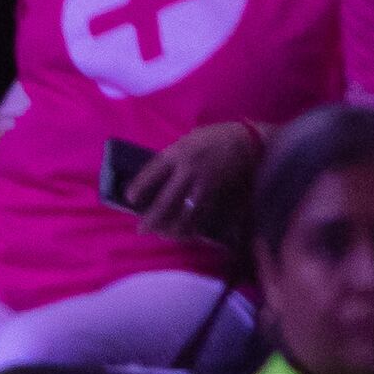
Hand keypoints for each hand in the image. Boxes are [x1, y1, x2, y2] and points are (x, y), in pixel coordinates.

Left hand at [118, 119, 263, 240]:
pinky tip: (185, 234)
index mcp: (176, 153)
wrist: (244, 142)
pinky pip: (201, 215)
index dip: (140, 186)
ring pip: (184, 213)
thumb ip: (173, 157)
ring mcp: (203, 185)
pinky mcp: (217, 195)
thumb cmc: (213, 137)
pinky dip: (192, 226)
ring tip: (162, 236)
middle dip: (153, 217)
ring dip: (172, 227)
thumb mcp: (187, 140)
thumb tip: (160, 174)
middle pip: (166, 199)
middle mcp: (187, 171)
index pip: (152, 172)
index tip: (129, 199)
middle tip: (141, 230)